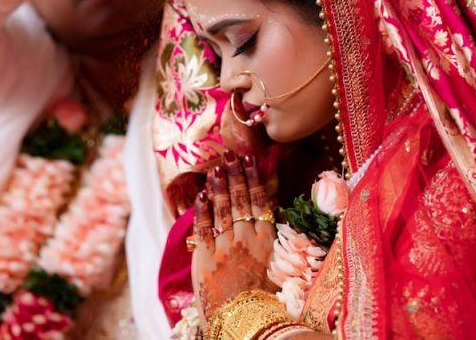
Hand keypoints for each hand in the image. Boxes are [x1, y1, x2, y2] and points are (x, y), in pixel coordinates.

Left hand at [192, 151, 276, 322]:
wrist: (245, 321)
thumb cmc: (264, 301)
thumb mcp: (275, 268)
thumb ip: (268, 243)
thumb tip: (266, 220)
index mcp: (267, 242)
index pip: (260, 202)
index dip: (254, 179)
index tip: (250, 161)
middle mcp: (246, 238)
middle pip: (240, 199)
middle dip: (235, 175)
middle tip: (231, 155)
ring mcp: (225, 246)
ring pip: (222, 208)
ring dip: (218, 185)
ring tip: (216, 168)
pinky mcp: (204, 257)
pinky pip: (203, 226)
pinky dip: (201, 209)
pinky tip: (200, 194)